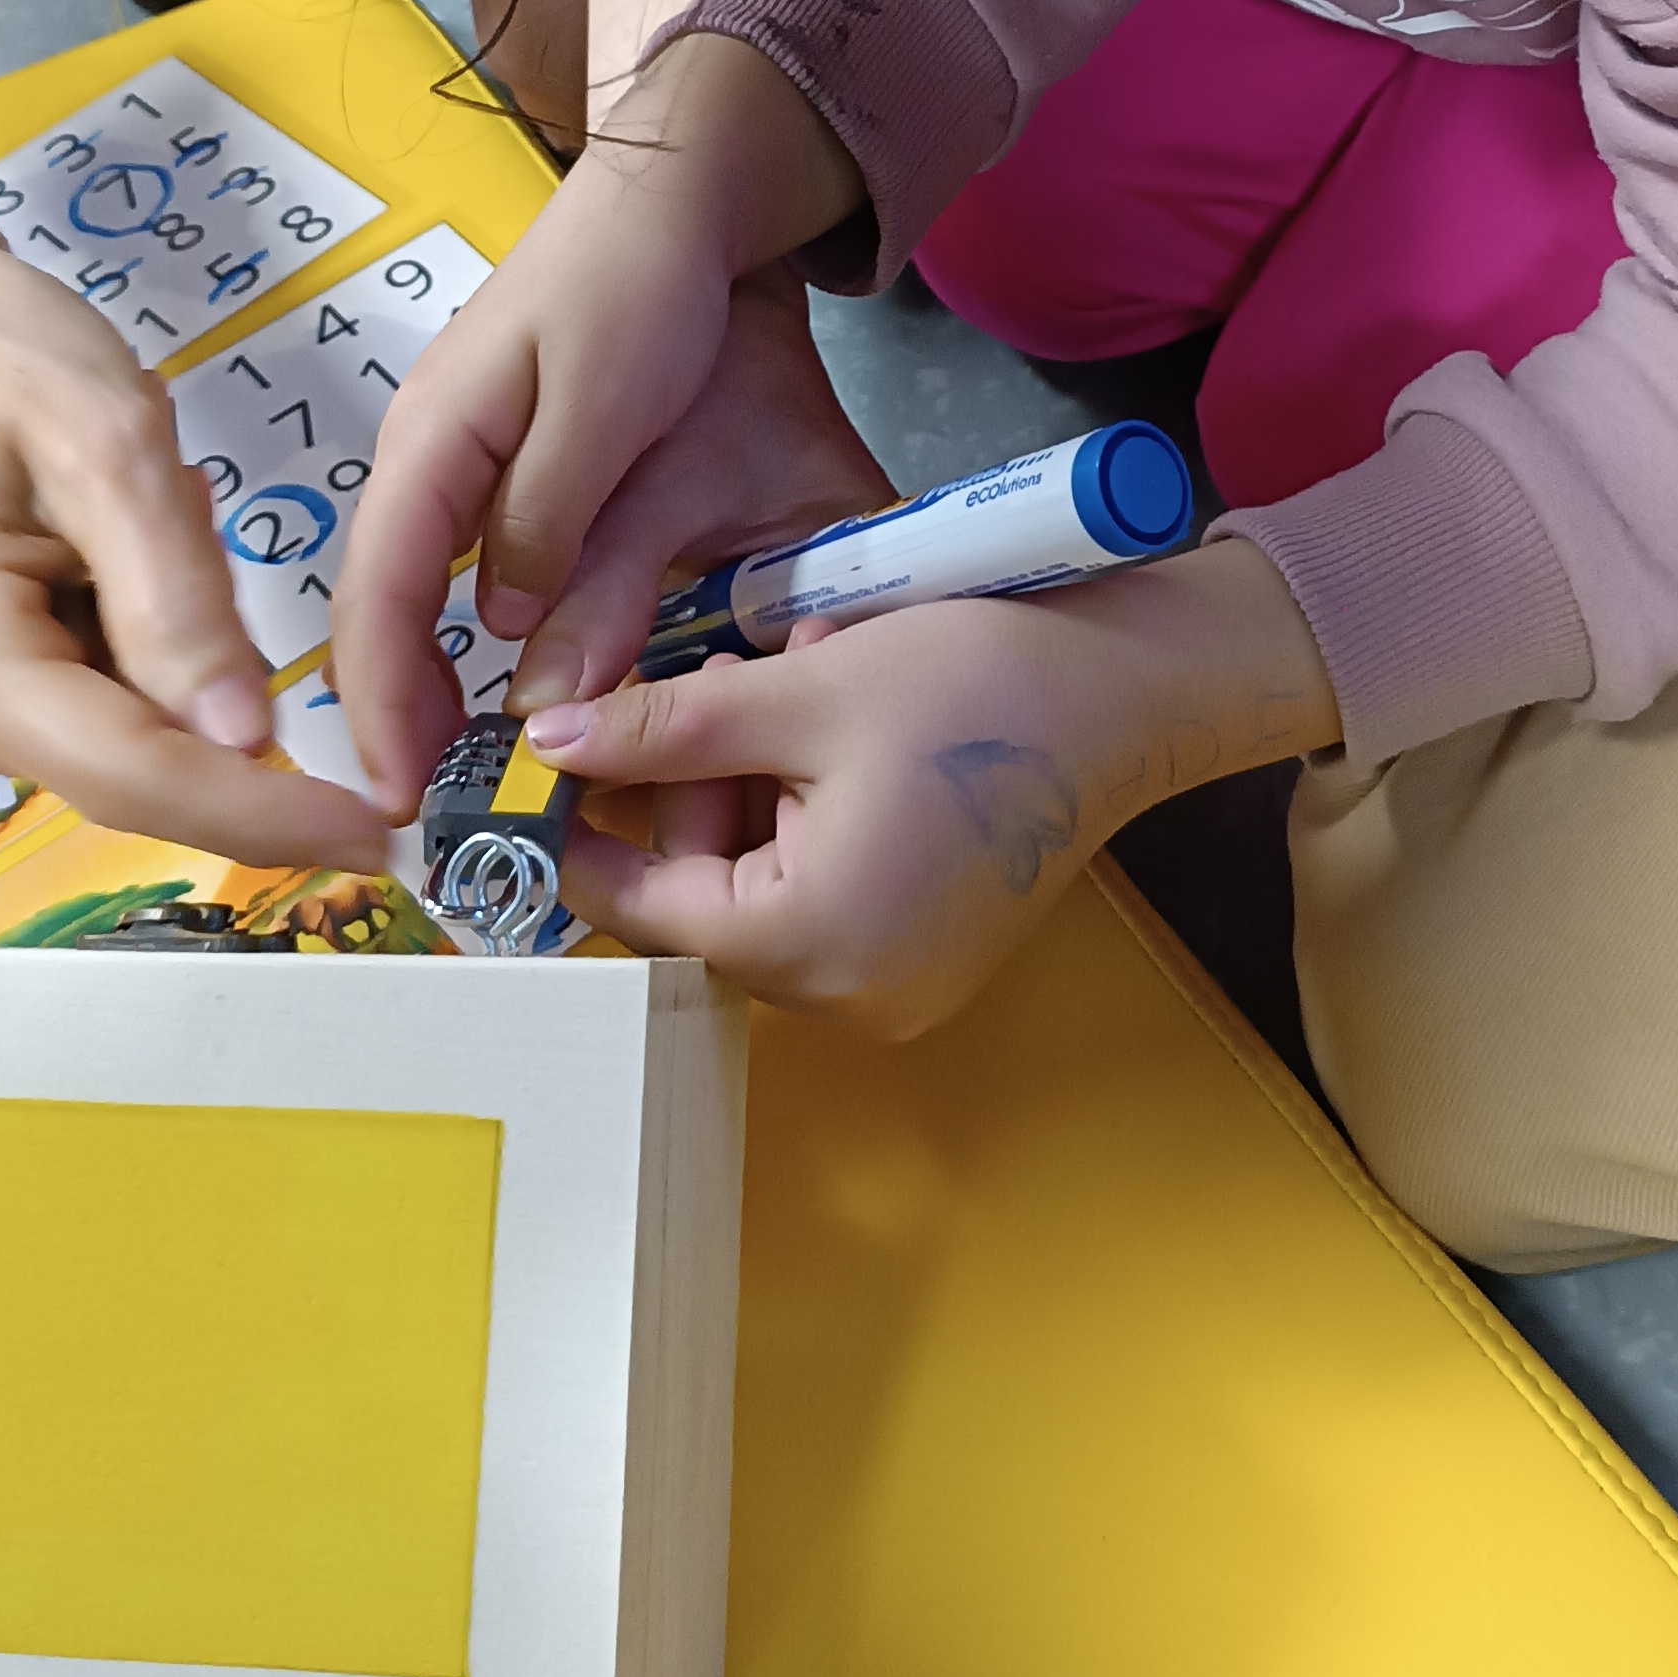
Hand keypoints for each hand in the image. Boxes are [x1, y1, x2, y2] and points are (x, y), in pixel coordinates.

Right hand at [0, 178, 388, 869]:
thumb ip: (176, 601)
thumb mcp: (109, 444)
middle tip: (184, 514)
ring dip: (171, 638)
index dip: (263, 814)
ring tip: (132, 505)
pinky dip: (135, 625)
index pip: (136, 780)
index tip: (381, 833)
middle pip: (130, 759)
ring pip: (121, 724)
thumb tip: (245, 738)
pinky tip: (103, 531)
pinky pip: (91, 691)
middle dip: (210, 676)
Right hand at [330, 34, 861, 808]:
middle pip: (382, 601)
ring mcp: (464, 456)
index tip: (393, 791)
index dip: (378, 696)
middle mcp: (429, 455)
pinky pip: (466, 564)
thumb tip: (498, 635)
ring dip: (425, 680)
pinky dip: (467, 632)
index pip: (375, 590)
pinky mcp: (508, 459)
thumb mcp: (604, 407)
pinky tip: (499, 682)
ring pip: (419, 589)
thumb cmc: (639, 286)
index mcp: (434, 440)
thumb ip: (550, 520)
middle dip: (391, 708)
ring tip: (453, 772)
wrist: (678, 196)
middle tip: (421, 810)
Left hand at [527, 537, 1338, 1037]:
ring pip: (763, 894)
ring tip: (799, 684)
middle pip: (706, 901)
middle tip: (721, 679)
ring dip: (755, 793)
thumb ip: (663, 728)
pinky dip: (807, 823)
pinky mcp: (930, 961)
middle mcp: (849, 997)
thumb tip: (546, 743)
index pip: (645, 907)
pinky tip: (840, 734)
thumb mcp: (801, 691)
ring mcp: (898, 988)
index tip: (555, 765)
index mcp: (808, 943)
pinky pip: (824, 902)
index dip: (588, 831)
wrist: (1130, 695)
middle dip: (697, 789)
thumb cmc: (973, 685)